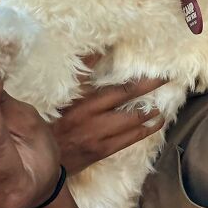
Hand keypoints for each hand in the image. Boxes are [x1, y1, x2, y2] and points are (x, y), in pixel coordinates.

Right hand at [51, 69, 165, 174]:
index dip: (140, 82)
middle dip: (149, 91)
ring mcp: (101, 137)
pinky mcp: (104, 151)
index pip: (118, 90)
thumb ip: (80, 74)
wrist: (40, 156)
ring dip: (151, 114)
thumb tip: (98, 50)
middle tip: (167, 80)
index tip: (155, 73)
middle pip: (129, 104)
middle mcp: (96, 120)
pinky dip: (145, 131)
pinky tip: (155, 124)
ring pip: (133, 124)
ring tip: (163, 107)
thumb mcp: (63, 96)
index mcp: (84, 104)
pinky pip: (130, 140)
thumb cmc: (50, 121)